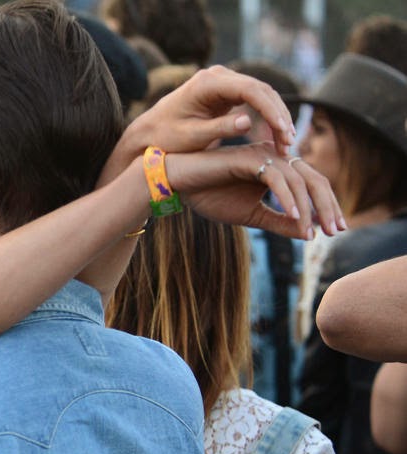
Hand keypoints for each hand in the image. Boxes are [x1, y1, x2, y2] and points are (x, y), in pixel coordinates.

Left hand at [103, 65, 298, 183]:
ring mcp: (223, 82)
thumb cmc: (165, 139)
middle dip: (278, 116)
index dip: (271, 111)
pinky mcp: (226, 93)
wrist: (148, 134)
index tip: (283, 132)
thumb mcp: (191, 137)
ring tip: (286, 144)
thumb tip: (248, 122)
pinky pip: (253, 103)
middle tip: (290, 142)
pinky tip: (275, 139)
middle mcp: (218, 76)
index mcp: (208, 83)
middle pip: (260, 90)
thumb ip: (218, 129)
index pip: (250, 90)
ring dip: (275, 118)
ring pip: (260, 96)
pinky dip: (265, 119)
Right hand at [167, 143, 343, 239]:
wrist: (180, 185)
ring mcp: (264, 155)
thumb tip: (309, 235)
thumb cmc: (211, 196)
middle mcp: (277, 157)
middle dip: (327, 206)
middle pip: (314, 180)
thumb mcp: (252, 216)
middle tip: (335, 231)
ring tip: (311, 232)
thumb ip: (280, 222)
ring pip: (299, 181)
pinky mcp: (250, 159)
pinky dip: (287, 199)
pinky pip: (277, 179)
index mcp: (280, 168)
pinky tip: (293, 217)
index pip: (313, 186)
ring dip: (308, 209)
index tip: (335, 231)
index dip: (328, 207)